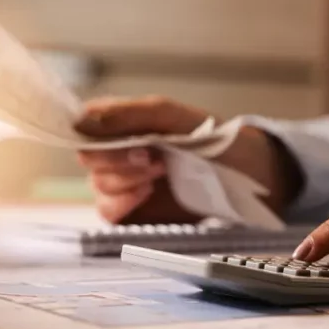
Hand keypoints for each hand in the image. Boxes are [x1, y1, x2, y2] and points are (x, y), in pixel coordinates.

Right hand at [73, 96, 300, 223]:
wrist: (246, 173)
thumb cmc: (210, 138)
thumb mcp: (170, 116)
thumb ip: (127, 115)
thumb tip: (82, 120)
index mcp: (120, 125)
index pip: (83, 128)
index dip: (96, 136)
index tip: (127, 139)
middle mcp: (117, 153)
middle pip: (88, 160)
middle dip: (117, 160)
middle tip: (153, 159)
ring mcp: (124, 184)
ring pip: (98, 187)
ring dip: (124, 181)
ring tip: (157, 175)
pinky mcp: (134, 213)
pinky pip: (110, 213)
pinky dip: (123, 204)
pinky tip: (146, 194)